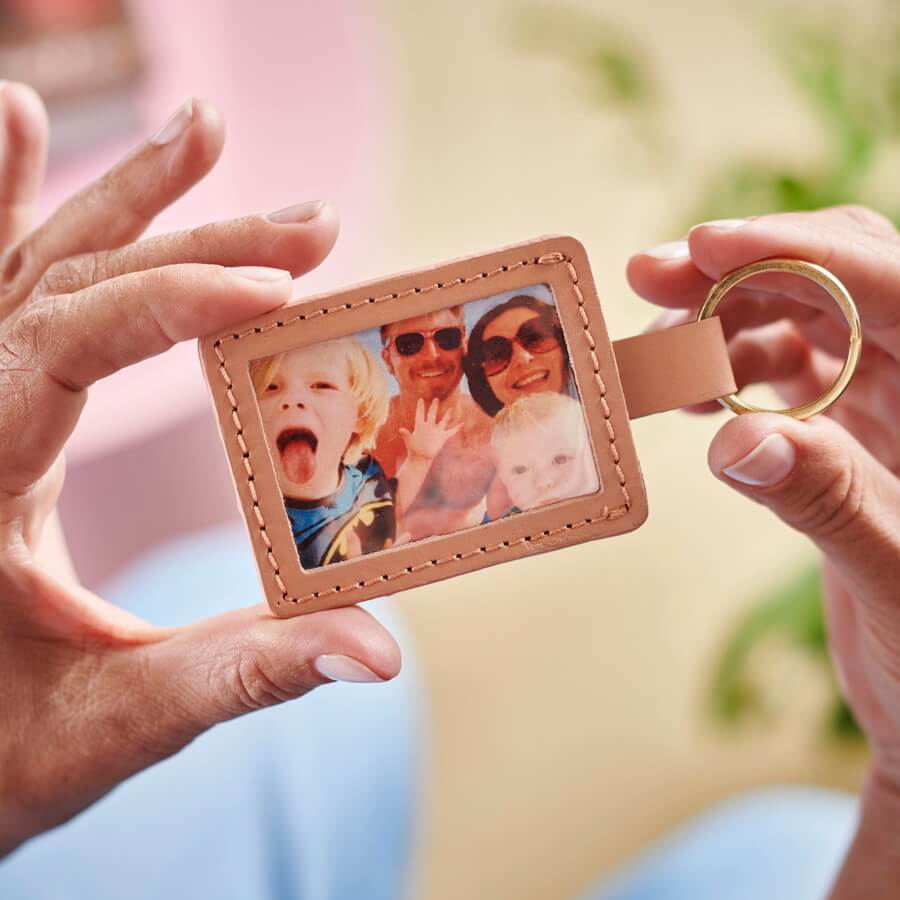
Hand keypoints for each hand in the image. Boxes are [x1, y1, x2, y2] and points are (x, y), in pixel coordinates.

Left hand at [0, 85, 399, 855]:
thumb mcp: (126, 718)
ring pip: (30, 268)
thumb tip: (380, 652)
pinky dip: (28, 217)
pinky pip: (9, 297)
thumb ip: (250, 675)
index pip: (60, 342)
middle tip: (310, 220)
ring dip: (120, 199)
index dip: (171, 302)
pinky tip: (27, 129)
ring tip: (203, 131)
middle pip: (66, 284)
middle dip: (192, 241)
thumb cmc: (4, 750)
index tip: (283, 288)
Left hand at [398, 398, 461, 461]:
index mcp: (420, 426)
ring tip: (451, 408)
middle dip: (434, 407)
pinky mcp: (443, 437)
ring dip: (447, 415)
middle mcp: (429, 427)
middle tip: (436, 399)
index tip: (420, 399)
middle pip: (432, 414)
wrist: (421, 457)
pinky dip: (457, 428)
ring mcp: (437, 431)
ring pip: (443, 421)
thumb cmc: (413, 449)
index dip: (420, 407)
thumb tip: (400, 429)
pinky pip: (451, 431)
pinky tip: (462, 423)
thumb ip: (406, 435)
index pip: (420, 415)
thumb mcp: (409, 441)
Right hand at [629, 206, 899, 897]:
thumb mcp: (899, 580)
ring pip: (798, 320)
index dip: (790, 251)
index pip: (883, 283)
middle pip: (833, 280)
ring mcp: (886, 400)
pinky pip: (781, 374)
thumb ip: (830, 502)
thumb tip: (738, 441)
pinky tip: (689, 396)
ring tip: (657, 359)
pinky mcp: (846, 430)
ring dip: (720, 325)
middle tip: (649, 276)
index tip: (700, 247)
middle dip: (738, 270)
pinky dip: (726, 374)